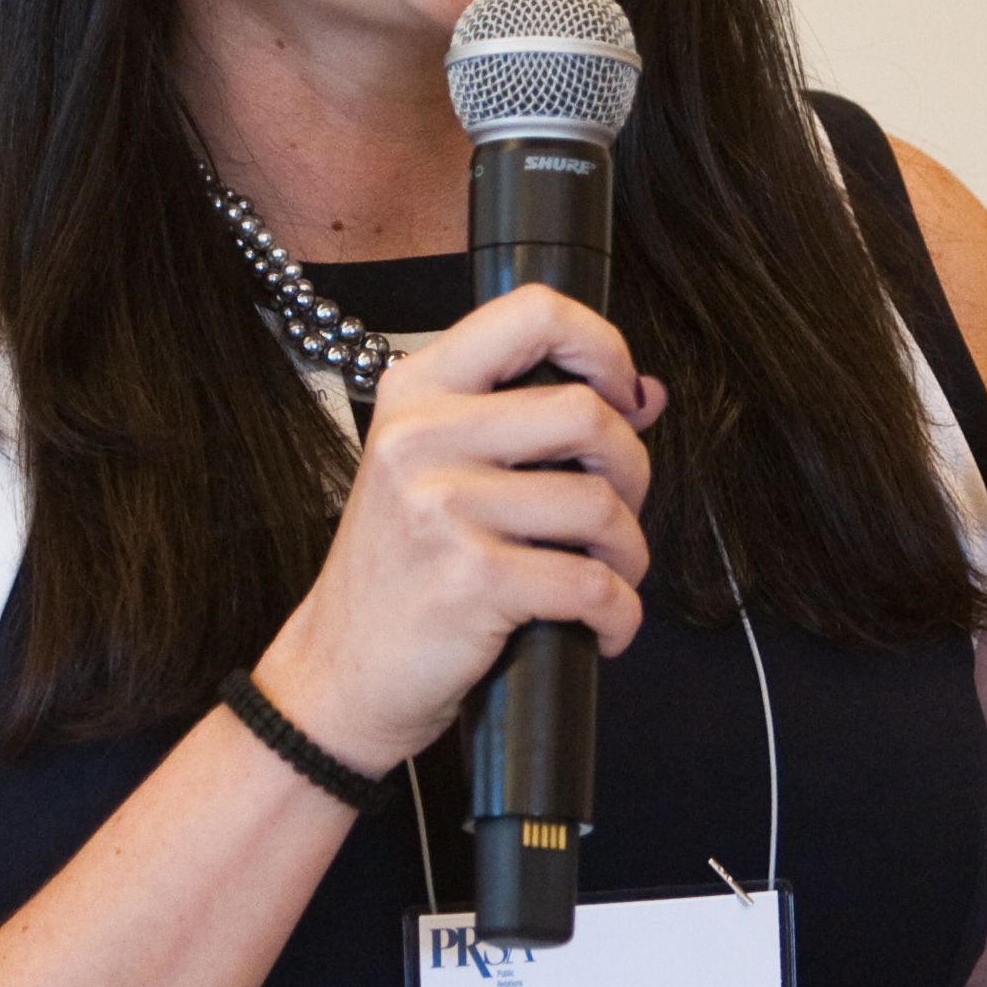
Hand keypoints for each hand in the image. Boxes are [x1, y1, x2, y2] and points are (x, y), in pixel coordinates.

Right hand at [250, 285, 668, 773]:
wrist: (340, 673)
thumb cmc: (399, 573)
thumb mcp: (440, 474)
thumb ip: (531, 425)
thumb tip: (646, 394)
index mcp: (417, 393)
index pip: (530, 312)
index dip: (602, 345)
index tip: (623, 394)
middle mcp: (423, 437)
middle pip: (586, 413)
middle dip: (632, 470)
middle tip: (617, 513)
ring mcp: (442, 507)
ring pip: (600, 504)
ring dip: (629, 553)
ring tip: (609, 578)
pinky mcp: (471, 579)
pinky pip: (591, 585)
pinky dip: (619, 614)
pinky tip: (601, 627)